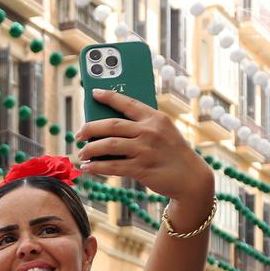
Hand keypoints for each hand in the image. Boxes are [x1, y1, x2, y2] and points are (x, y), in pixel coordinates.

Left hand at [75, 89, 214, 212]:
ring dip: (90, 149)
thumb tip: (106, 129)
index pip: (128, 103)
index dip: (109, 96)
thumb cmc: (172, 152)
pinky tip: (87, 167)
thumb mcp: (163, 132)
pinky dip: (96, 167)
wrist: (191, 177)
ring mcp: (145, 150)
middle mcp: (150, 131)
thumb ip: (141, 126)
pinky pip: (112, 166)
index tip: (93, 93)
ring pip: (108, 145)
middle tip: (78, 134)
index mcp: (155, 118)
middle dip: (90, 128)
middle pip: (111, 125)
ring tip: (82, 153)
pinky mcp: (141, 168)